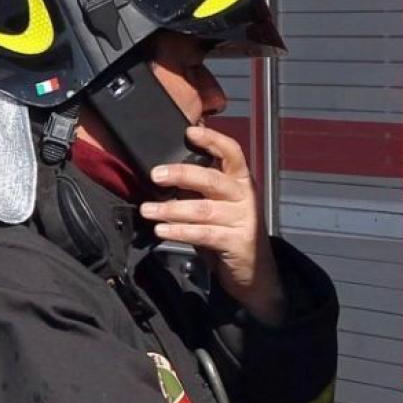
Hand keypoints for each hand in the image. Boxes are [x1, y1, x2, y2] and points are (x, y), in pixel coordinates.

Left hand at [142, 125, 285, 323]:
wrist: (255, 271)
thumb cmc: (229, 231)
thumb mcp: (217, 203)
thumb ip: (199, 185)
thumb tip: (166, 168)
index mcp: (240, 180)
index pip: (231, 152)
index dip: (212, 140)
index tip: (190, 131)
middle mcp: (244, 195)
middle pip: (212, 179)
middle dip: (181, 174)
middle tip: (155, 174)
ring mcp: (243, 219)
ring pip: (203, 209)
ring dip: (171, 208)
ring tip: (148, 209)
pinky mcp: (237, 242)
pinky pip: (204, 234)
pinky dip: (180, 231)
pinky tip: (162, 230)